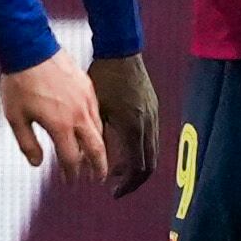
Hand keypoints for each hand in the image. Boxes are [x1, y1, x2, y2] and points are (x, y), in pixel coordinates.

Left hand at [0, 51, 109, 183]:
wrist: (30, 47)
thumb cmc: (19, 83)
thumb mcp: (15, 117)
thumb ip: (27, 144)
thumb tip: (38, 163)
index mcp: (61, 125)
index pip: (71, 159)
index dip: (72, 174)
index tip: (70, 181)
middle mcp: (78, 115)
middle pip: (96, 148)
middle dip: (99, 167)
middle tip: (98, 178)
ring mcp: (86, 99)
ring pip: (99, 130)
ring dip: (98, 147)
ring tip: (95, 157)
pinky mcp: (88, 86)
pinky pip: (97, 112)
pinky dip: (96, 126)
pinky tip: (89, 129)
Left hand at [89, 52, 161, 198]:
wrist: (120, 49)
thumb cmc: (101, 76)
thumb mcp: (93, 110)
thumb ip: (93, 137)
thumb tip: (86, 162)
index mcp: (132, 126)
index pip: (136, 167)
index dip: (125, 184)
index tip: (112, 191)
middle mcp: (147, 124)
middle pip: (149, 165)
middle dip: (133, 181)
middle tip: (116, 189)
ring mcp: (153, 115)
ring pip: (152, 152)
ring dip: (137, 166)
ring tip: (117, 172)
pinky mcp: (153, 108)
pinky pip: (151, 138)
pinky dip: (140, 151)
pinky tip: (123, 150)